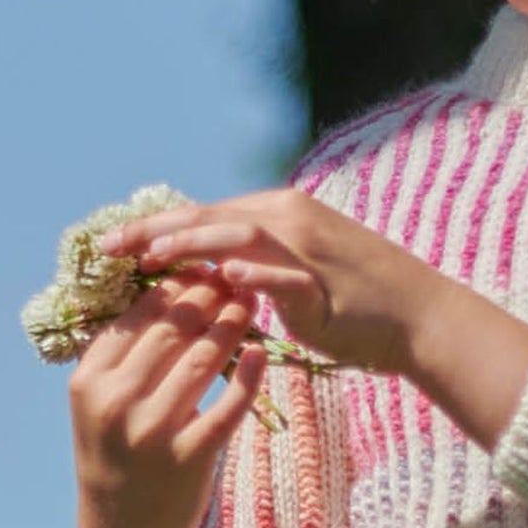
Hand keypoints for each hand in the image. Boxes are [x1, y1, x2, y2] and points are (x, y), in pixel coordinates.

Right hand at [71, 269, 265, 527]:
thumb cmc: (117, 449)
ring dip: (232, 323)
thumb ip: (123, 351)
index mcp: (89, 380)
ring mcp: (153, 432)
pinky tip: (262, 352)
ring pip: (202, 359)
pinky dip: (248, 375)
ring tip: (251, 299)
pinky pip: (229, 406)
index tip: (203, 261)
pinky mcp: (190, 457)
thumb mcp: (101, 400)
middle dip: (209, 293)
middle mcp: (117, 402)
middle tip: (236, 271)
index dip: (176, 282)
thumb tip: (169, 284)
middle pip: (173, 329)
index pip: (138, 315)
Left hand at [100, 188, 444, 375]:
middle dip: (154, 230)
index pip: (205, 211)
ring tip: (151, 258)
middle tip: (108, 249)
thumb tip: (209, 271)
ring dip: (190, 243)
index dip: (156, 225)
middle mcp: (291, 218)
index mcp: (282, 212)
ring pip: (238, 232)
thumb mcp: (299, 271)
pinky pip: (285, 274)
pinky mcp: (325, 284)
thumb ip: (256, 263)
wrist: (420, 317)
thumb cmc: (359, 301)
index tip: (114, 243)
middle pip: (210, 214)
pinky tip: (225, 278)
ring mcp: (308, 248)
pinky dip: (255, 273)